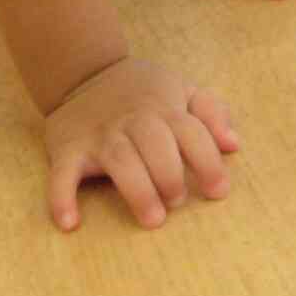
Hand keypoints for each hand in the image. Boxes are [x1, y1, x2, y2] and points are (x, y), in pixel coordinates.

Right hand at [43, 57, 237, 231]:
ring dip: (138, 190)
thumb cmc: (143, 90)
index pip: (192, 133)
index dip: (208, 163)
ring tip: (153, 218)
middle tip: (176, 203)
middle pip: (156, 146)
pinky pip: (62, 174)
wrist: (84, 72)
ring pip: (120, 160)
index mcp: (164, 107)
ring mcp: (99, 134)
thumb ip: (212, 113)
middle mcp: (133, 120)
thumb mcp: (182, 88)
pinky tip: (70, 222)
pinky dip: (62, 198)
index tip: (218, 192)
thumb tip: (233, 144)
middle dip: (170, 177)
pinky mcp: (68, 148)